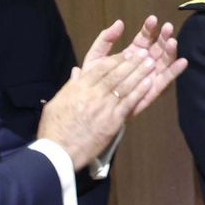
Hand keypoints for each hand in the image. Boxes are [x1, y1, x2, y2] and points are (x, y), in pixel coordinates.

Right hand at [40, 49, 156, 169]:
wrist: (59, 151)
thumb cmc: (54, 128)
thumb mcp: (57, 102)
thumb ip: (70, 86)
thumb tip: (78, 71)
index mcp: (78, 88)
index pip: (101, 68)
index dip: (116, 59)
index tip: (127, 53)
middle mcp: (93, 94)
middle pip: (116, 74)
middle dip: (131, 62)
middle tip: (143, 53)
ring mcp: (105, 107)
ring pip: (125, 86)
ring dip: (139, 73)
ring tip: (150, 63)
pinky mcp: (113, 121)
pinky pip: (129, 103)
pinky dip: (140, 92)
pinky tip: (149, 83)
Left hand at [85, 16, 185, 118]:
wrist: (92, 108)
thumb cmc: (94, 81)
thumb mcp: (95, 57)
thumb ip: (105, 40)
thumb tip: (119, 22)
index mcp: (134, 52)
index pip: (144, 37)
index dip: (149, 28)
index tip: (152, 20)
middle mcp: (145, 62)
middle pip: (158, 47)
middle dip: (163, 37)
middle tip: (168, 27)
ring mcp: (151, 75)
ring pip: (164, 62)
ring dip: (170, 51)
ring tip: (173, 41)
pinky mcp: (153, 90)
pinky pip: (165, 80)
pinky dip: (174, 71)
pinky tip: (182, 62)